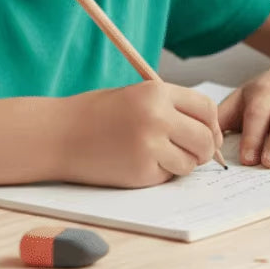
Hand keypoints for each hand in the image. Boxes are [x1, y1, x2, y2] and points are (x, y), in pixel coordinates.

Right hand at [55, 82, 223, 186]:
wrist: (57, 135)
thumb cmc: (97, 114)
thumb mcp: (137, 95)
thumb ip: (172, 108)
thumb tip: (210, 131)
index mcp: (157, 92)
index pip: (206, 108)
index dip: (212, 124)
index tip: (209, 134)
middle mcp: (157, 117)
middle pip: (205, 138)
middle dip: (205, 149)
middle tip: (194, 153)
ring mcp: (150, 145)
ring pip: (190, 162)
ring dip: (182, 163)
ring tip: (160, 156)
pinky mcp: (140, 171)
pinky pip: (167, 176)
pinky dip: (160, 173)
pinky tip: (138, 163)